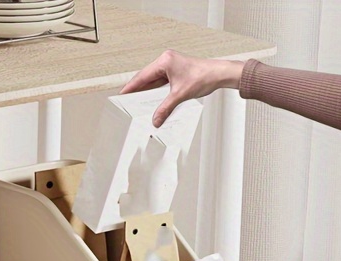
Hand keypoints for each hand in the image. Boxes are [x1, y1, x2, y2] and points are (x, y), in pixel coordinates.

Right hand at [120, 50, 244, 126]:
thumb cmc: (204, 76)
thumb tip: (156, 120)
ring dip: (145, 91)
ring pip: (152, 80)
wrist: (218, 74)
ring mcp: (170, 66)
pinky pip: (159, 82)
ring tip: (135, 102)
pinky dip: (154, 91)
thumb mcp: (180, 95)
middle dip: (136, 90)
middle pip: (145, 77)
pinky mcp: (174, 72)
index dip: (131, 87)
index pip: (142, 76)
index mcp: (165, 61)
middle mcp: (166, 60)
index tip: (122, 94)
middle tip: (126, 100)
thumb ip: (165, 108)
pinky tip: (150, 99)